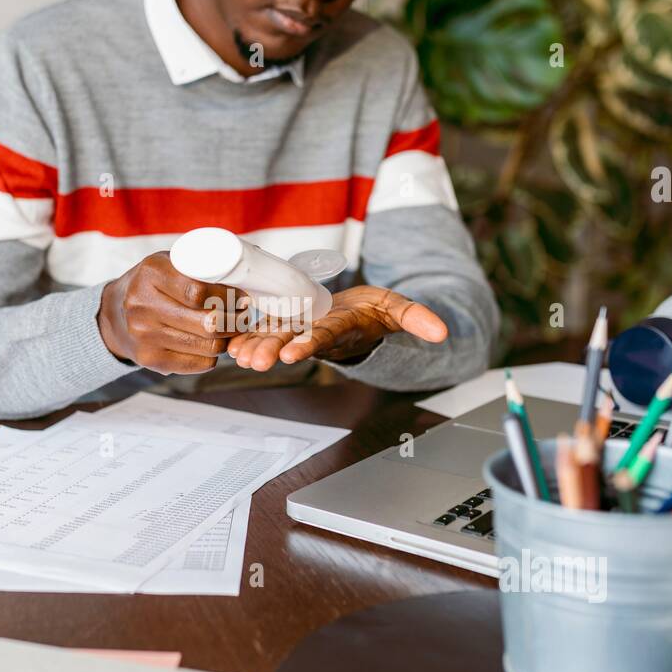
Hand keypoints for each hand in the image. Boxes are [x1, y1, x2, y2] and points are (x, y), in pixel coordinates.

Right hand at [97, 252, 239, 373]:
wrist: (115, 313)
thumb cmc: (154, 285)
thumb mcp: (168, 263)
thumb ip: (197, 266)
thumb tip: (244, 275)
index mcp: (151, 273)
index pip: (200, 291)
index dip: (228, 297)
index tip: (242, 297)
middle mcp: (143, 305)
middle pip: (208, 322)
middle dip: (235, 320)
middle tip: (243, 315)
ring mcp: (144, 335)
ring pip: (208, 346)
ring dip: (227, 338)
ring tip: (231, 328)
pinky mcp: (150, 359)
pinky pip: (200, 363)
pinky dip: (213, 354)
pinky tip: (210, 342)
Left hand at [226, 285, 447, 371]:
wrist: (357, 316)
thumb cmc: (374, 312)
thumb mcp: (398, 309)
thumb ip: (417, 317)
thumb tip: (442, 332)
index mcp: (340, 327)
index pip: (323, 338)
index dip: (308, 345)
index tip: (292, 355)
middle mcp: (315, 332)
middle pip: (291, 342)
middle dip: (271, 352)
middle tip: (253, 363)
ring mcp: (298, 328)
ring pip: (272, 338)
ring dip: (254, 347)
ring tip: (237, 356)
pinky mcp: (285, 322)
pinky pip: (262, 330)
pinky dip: (245, 336)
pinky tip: (228, 344)